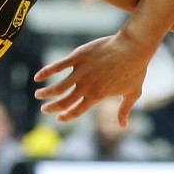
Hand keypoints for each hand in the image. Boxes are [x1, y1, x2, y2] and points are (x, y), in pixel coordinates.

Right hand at [34, 32, 158, 123]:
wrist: (132, 47)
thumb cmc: (135, 70)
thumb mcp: (132, 93)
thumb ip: (124, 110)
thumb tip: (123, 126)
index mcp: (97, 96)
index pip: (77, 111)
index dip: (66, 116)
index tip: (59, 118)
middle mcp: (85, 86)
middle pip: (63, 102)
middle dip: (52, 107)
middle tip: (44, 109)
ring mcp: (80, 72)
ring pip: (57, 87)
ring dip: (45, 93)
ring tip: (38, 95)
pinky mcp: (77, 57)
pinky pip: (57, 66)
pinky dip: (46, 72)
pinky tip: (38, 77)